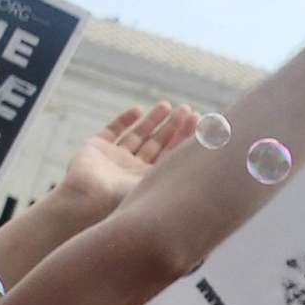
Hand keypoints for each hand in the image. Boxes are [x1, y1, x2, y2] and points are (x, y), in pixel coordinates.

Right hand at [57, 102, 198, 221]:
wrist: (87, 199)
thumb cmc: (123, 198)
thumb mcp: (158, 187)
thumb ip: (181, 176)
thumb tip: (218, 165)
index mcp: (150, 183)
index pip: (173, 157)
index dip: (186, 139)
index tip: (199, 122)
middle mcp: (133, 171)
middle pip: (158, 145)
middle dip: (173, 127)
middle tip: (187, 110)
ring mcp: (115, 160)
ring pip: (138, 136)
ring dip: (152, 120)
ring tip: (167, 105)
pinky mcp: (96, 149)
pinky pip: (112, 131)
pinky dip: (124, 120)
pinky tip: (138, 110)